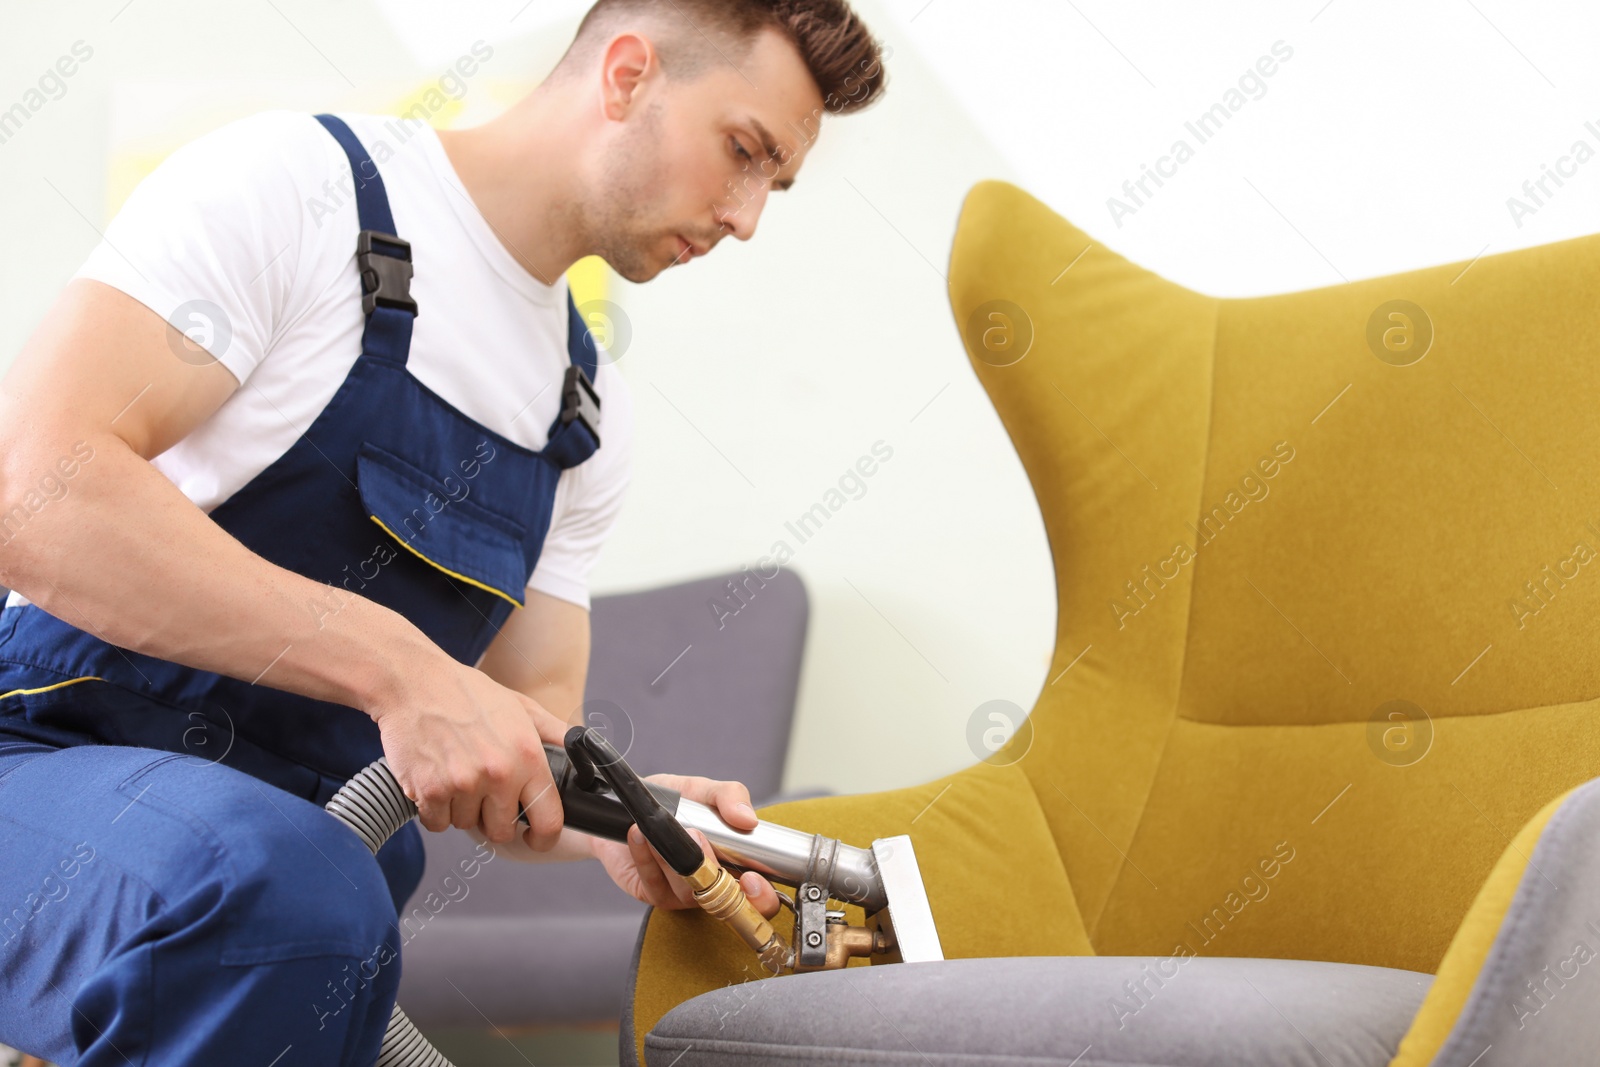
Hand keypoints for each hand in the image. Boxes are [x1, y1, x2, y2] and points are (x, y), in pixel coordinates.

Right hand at [367, 658, 569, 849]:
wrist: (412, 681)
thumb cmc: (465, 692)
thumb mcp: (520, 706)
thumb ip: (555, 732)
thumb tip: (584, 750)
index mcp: (527, 756)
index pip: (549, 820)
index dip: (543, 838)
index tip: (535, 839)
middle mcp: (499, 774)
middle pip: (503, 830)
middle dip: (493, 818)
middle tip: (482, 792)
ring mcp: (463, 785)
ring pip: (467, 826)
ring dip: (461, 809)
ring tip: (456, 772)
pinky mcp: (429, 791)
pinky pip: (437, 823)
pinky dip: (434, 809)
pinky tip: (436, 777)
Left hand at [591, 772, 781, 917]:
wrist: (630, 806)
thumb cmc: (672, 800)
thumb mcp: (703, 790)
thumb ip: (729, 796)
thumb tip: (748, 819)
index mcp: (737, 864)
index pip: (761, 897)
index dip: (761, 896)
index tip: (752, 878)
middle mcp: (714, 885)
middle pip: (729, 905)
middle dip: (717, 880)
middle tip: (702, 845)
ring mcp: (684, 894)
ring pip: (688, 889)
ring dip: (674, 855)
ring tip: (663, 825)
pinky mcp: (654, 893)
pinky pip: (655, 882)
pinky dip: (647, 854)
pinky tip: (639, 833)